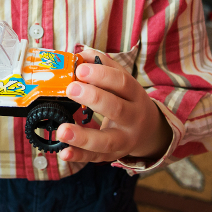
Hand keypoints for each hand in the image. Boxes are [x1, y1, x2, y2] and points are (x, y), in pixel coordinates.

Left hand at [56, 50, 171, 163]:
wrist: (149, 132)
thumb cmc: (129, 100)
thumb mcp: (123, 82)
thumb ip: (105, 66)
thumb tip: (82, 53)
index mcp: (135, 95)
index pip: (122, 83)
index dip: (102, 75)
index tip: (81, 69)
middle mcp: (133, 118)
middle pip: (116, 109)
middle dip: (93, 98)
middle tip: (70, 88)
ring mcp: (124, 140)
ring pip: (106, 140)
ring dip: (82, 136)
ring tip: (62, 130)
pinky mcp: (112, 155)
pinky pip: (95, 158)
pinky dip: (79, 156)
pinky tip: (64, 152)